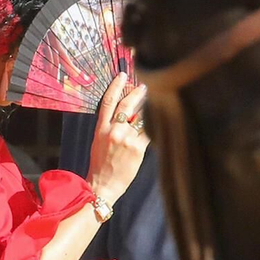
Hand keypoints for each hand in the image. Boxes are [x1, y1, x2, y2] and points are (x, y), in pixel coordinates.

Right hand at [88, 73, 148, 201]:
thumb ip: (110, 127)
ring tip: (156, 105)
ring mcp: (126, 139)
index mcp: (101, 129)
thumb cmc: (101, 165)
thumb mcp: (99, 142)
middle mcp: (113, 131)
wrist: (102, 185)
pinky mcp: (137, 148)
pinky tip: (161, 123)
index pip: (108, 102)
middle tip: (144, 86)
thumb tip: (127, 115)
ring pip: (141, 119)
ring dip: (149, 111)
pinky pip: (149, 133)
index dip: (115, 86)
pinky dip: (155, 128)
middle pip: (126, 105)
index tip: (122, 75)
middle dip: (136, 93)